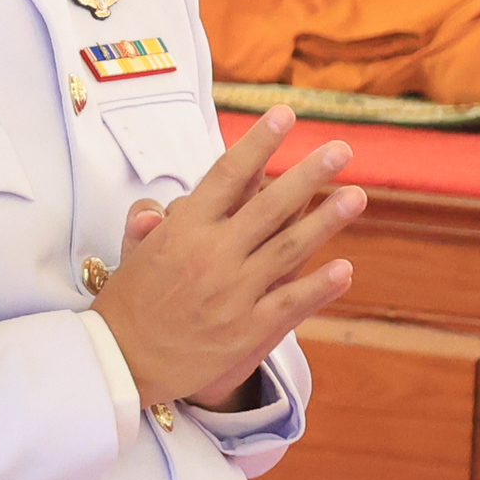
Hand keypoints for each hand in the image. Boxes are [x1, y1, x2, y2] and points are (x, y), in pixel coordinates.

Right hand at [91, 109, 360, 408]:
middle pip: (269, 205)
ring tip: (357, 195)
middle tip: (341, 149)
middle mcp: (212, 255)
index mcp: (182, 231)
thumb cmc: (127, 304)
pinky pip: (291, 303)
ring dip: (326, 221)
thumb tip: (159, 207)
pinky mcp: (247, 330)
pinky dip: (319, 286)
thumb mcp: (131, 256)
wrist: (123, 363)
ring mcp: (234, 292)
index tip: (283, 116)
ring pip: (289, 248)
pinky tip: (344, 268)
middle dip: (308, 174)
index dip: (258, 144)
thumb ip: (150, 227)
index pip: (226, 176)